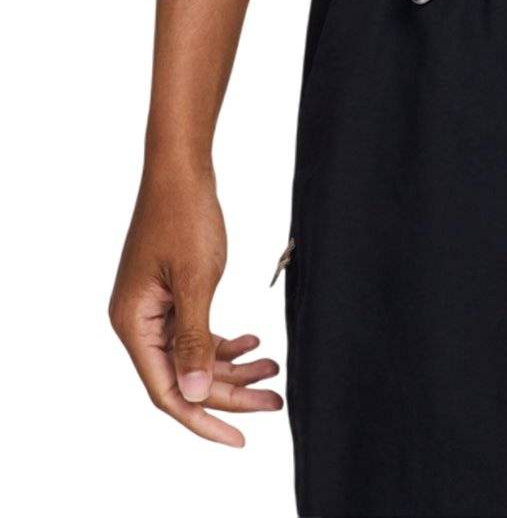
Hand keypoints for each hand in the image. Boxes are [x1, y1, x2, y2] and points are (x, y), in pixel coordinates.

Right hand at [109, 160, 282, 443]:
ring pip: (194, 355)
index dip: (203, 418)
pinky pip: (196, 331)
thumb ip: (194, 340)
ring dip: (232, 366)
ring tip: (274, 369)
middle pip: (184, 376)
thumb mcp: (196, 280)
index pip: (167, 391)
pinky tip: (254, 342)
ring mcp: (154, 308)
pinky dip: (224, 341)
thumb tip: (192, 395)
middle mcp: (138, 322)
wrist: (181, 167)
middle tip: (276, 401)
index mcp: (133, 324)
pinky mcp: (170, 294)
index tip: (240, 436)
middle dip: (230, 391)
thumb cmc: (184, 215)